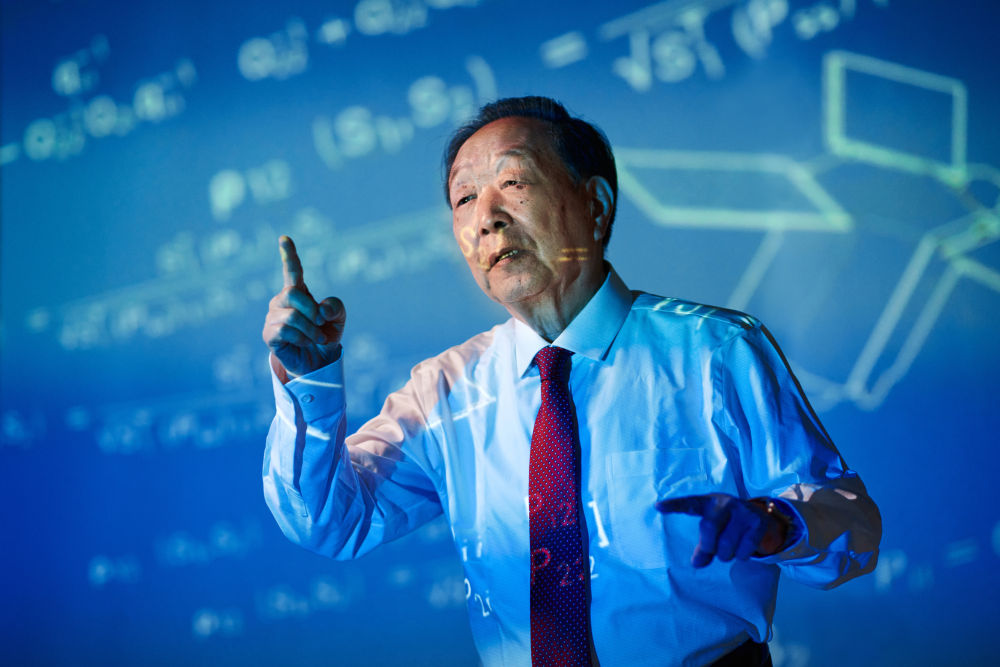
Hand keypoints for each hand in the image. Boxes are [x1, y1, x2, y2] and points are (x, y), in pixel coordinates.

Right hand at [262, 235, 345, 378]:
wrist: (319, 362)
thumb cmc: (325, 336)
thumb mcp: (338, 318)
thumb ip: (336, 307)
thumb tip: (321, 309)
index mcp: (298, 292)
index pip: (292, 270)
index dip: (289, 254)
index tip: (284, 238)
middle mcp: (281, 301)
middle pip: (292, 293)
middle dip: (311, 309)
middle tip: (320, 323)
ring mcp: (273, 317)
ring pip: (292, 316)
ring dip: (311, 330)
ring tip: (316, 338)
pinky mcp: (269, 334)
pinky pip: (286, 331)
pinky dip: (303, 339)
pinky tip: (305, 343)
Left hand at [656, 493, 789, 567]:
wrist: (761, 517)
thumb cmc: (728, 525)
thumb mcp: (714, 531)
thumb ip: (703, 547)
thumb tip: (696, 564)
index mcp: (708, 502)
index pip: (689, 504)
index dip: (673, 505)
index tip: (657, 507)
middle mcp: (725, 502)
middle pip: (708, 529)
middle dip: (709, 546)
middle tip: (714, 550)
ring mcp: (742, 511)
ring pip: (727, 544)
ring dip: (726, 555)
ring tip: (730, 549)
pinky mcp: (757, 522)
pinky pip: (744, 550)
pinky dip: (741, 556)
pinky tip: (744, 547)